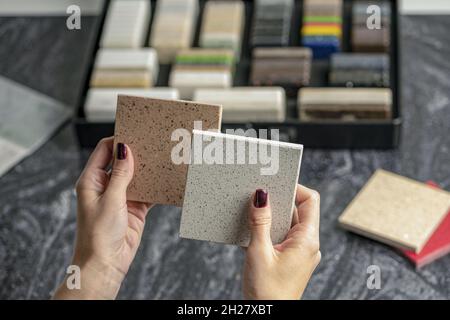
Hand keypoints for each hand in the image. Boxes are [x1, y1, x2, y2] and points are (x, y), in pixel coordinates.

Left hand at [53, 137, 151, 298]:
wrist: (106, 264)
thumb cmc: (98, 235)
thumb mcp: (110, 200)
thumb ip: (120, 174)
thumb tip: (124, 149)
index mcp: (91, 181)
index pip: (103, 151)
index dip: (117, 140)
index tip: (135, 132)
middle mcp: (105, 186)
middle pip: (121, 161)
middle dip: (135, 152)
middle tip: (152, 142)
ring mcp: (121, 196)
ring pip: (136, 175)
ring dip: (146, 169)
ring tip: (161, 157)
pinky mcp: (134, 207)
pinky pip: (147, 192)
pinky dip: (155, 186)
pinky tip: (165, 180)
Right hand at [243, 185, 320, 299]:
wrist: (267, 317)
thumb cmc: (267, 291)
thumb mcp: (258, 252)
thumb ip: (259, 222)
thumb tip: (260, 196)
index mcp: (307, 240)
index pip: (310, 200)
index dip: (294, 187)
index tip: (275, 183)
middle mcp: (307, 244)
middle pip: (297, 210)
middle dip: (277, 202)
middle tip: (258, 195)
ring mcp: (300, 252)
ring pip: (287, 224)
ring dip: (270, 218)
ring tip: (252, 215)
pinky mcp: (291, 259)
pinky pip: (282, 237)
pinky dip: (268, 231)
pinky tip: (252, 234)